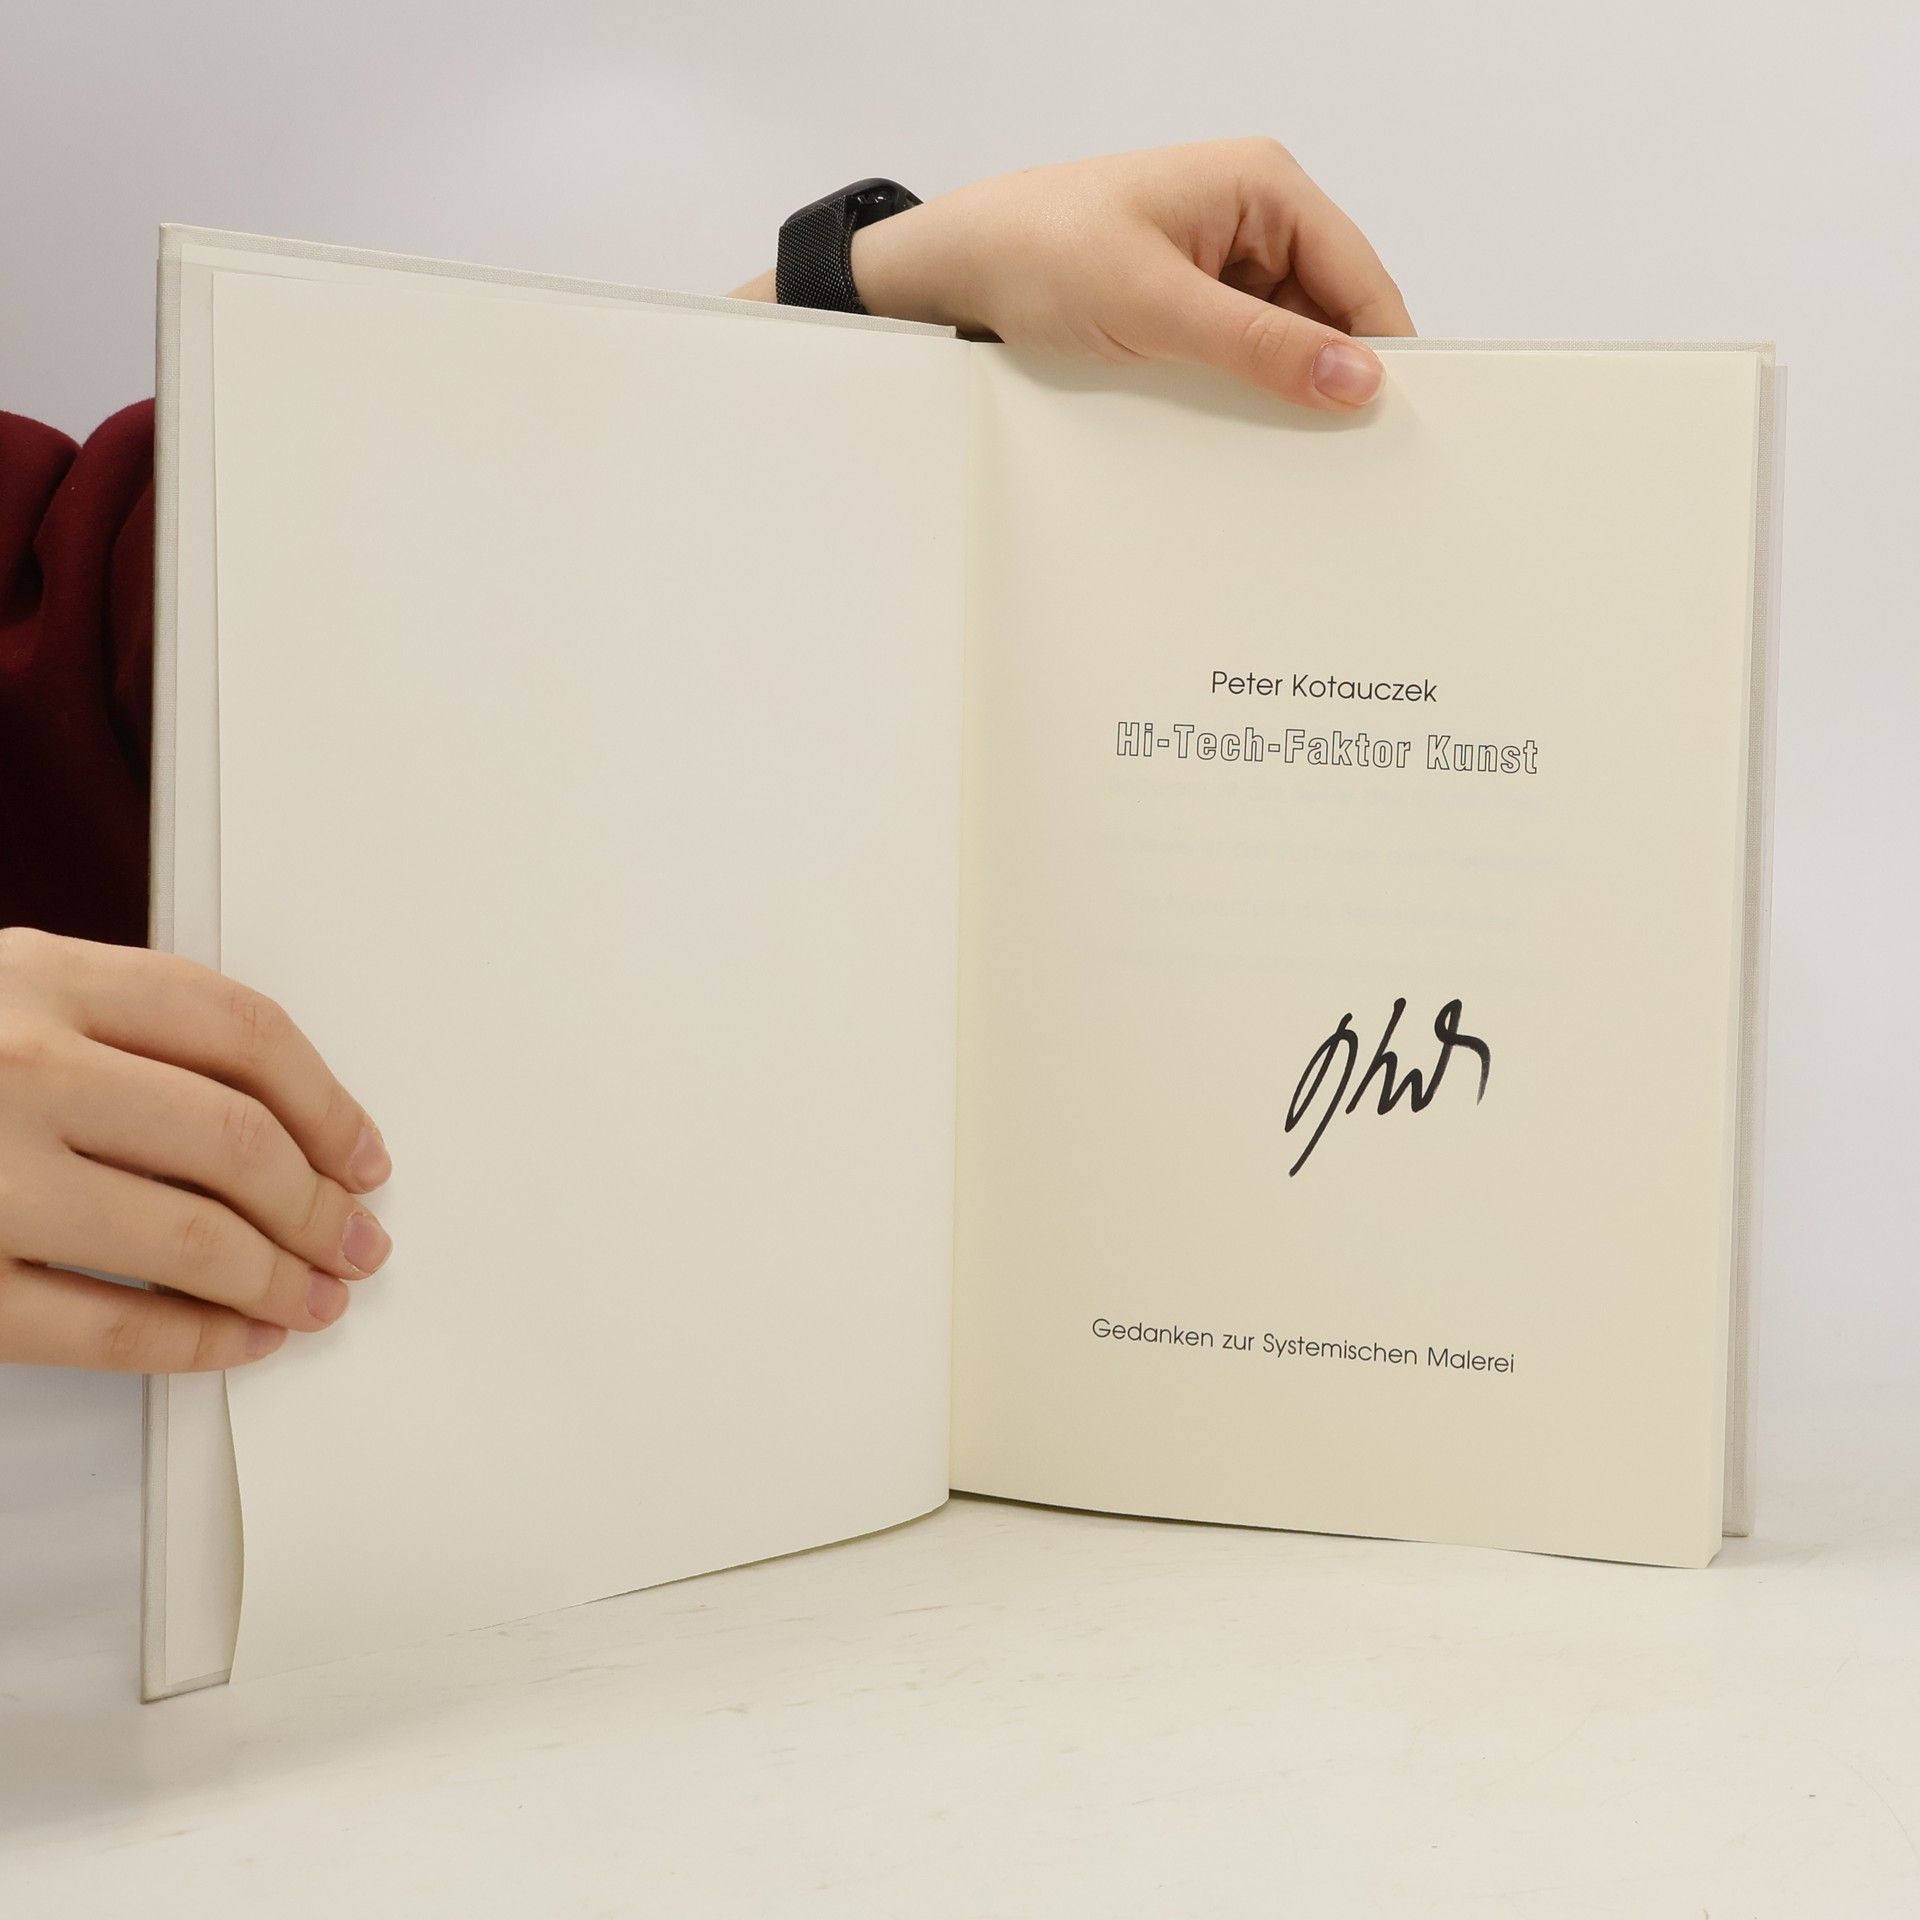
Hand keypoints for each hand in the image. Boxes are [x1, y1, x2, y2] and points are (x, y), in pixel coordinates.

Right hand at [0, 929, 391, 1371]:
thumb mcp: (5, 993)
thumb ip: (122, 1026)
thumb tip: (284, 1113)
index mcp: (43, 976)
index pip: (242, 1033)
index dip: (327, 1102)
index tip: (362, 1152)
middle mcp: (18, 1064)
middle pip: (237, 1140)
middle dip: (319, 1204)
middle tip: (355, 1239)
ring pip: (189, 1237)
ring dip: (278, 1277)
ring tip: (314, 1296)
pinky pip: (102, 1325)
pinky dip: (192, 1343)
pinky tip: (235, 1342)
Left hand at [743, 140, 1413, 410]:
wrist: (954, 272)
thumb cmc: (1038, 252)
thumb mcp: (1155, 305)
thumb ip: (1258, 346)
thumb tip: (1355, 379)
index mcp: (1264, 187)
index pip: (1360, 280)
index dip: (1382, 355)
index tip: (1393, 431)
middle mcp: (1254, 220)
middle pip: (1330, 317)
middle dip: (1329, 383)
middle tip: (1336, 463)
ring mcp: (1222, 267)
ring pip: (1285, 347)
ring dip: (1279, 398)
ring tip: (1279, 458)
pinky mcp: (1189, 309)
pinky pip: (1239, 361)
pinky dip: (1239, 399)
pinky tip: (1232, 440)